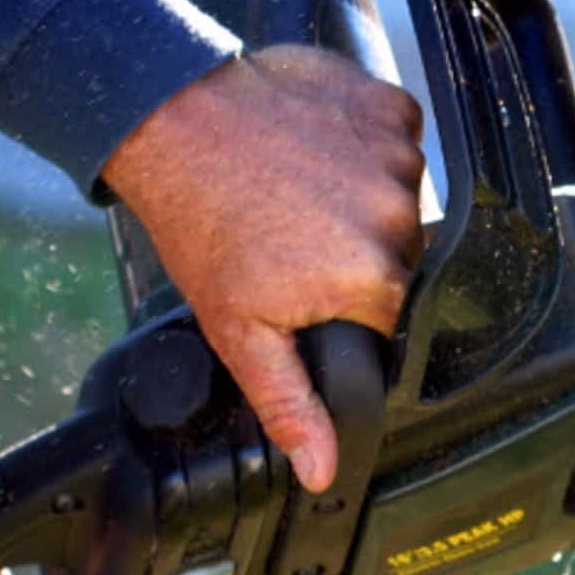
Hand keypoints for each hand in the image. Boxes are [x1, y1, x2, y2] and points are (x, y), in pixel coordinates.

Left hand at [101, 47, 423, 492]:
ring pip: (402, 194)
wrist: (172, 121)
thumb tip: (325, 470)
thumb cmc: (200, 222)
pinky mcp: (389, 104)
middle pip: (402, 253)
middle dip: (358, 250)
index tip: (307, 283)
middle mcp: (400, 216)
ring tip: (298, 188)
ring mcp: (399, 154)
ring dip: (363, 193)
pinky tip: (316, 149)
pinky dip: (367, 142)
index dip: (348, 303)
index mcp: (373, 279)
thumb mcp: (239, 332)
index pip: (391, 311)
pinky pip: (400, 136)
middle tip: (294, 236)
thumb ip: (291, 404)